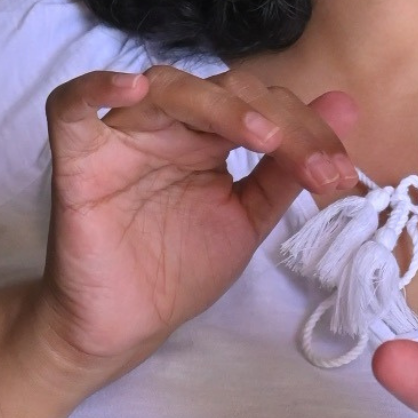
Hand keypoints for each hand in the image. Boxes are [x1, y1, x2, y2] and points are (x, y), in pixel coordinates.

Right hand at [28, 65, 359, 391]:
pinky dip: (97, 87)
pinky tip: (135, 90)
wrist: (123, 330)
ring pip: (167, 87)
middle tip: (316, 164)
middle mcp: (168, 126)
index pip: (262, 105)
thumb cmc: (177, 268)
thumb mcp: (248, 217)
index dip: (306, 131)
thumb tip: (346, 105)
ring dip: (220, 105)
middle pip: (224, 89)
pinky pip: (71, 107)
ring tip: (262, 136)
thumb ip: (289, 165)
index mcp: (208, 136)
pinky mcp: (78, 162)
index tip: (340, 173)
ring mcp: (123, 138)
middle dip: (280, 121)